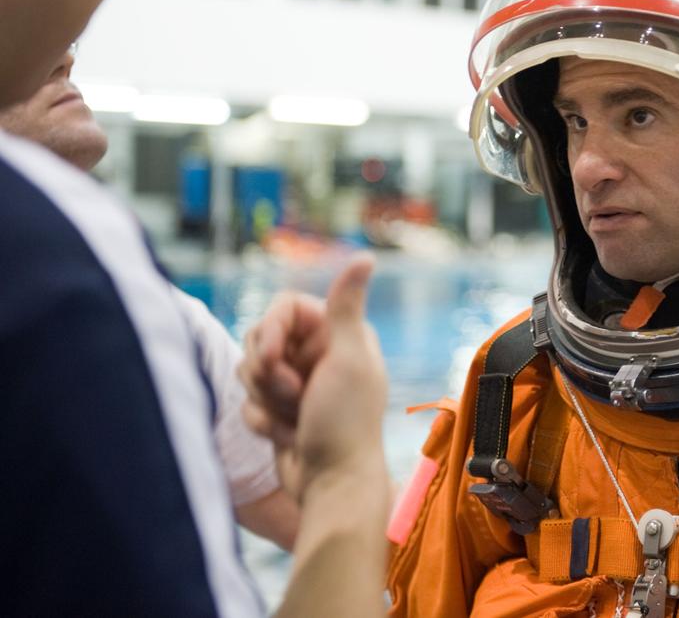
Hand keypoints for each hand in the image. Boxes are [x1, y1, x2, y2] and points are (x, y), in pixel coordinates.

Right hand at [240, 253, 387, 498]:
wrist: (330, 486)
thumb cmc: (345, 423)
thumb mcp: (347, 360)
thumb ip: (346, 307)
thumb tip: (366, 256)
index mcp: (341, 334)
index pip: (283, 307)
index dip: (270, 330)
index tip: (271, 356)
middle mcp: (320, 353)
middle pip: (261, 336)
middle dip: (267, 370)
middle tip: (293, 393)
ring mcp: (298, 382)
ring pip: (249, 369)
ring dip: (264, 397)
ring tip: (293, 417)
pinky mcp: (279, 408)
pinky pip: (248, 399)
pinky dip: (261, 418)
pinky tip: (286, 435)